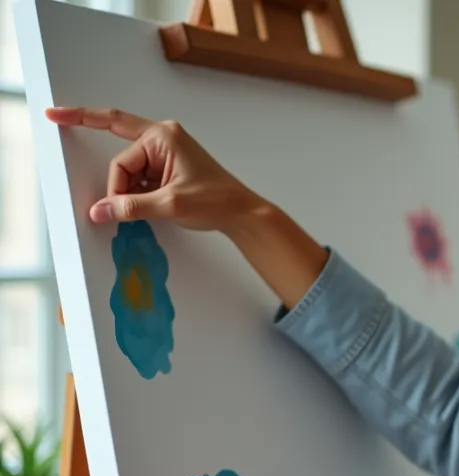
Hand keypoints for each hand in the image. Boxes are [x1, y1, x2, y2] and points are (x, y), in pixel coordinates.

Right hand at [44, 106, 272, 234]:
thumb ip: (131, 207)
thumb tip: (98, 211)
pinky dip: (140, 197)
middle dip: (122, 188)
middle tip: (131, 210)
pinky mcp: (167, 169)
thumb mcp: (170, 205)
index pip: (113, 125)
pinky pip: (140, 181)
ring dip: (133, 195)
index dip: (80, 118)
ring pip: (129, 176)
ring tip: (157, 208)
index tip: (54, 114)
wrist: (241, 214)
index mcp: (163, 136)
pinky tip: (156, 207)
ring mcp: (165, 154)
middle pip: (121, 163)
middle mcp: (162, 139)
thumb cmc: (216, 201)